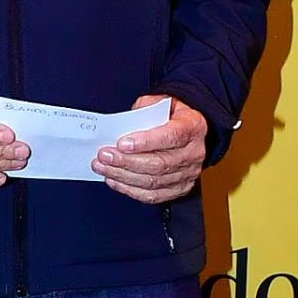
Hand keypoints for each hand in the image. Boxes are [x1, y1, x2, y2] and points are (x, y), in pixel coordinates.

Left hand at [92, 95, 206, 203]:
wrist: (187, 129)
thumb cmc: (171, 114)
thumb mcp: (159, 101)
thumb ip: (143, 110)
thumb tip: (121, 128)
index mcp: (193, 126)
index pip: (171, 137)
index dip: (145, 142)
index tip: (121, 144)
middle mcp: (194, 152)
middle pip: (159, 164)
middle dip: (126, 161)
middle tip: (104, 156)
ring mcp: (188, 173)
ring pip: (153, 182)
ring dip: (123, 176)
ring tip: (103, 168)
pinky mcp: (179, 188)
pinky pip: (153, 196)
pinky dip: (130, 190)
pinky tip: (115, 180)